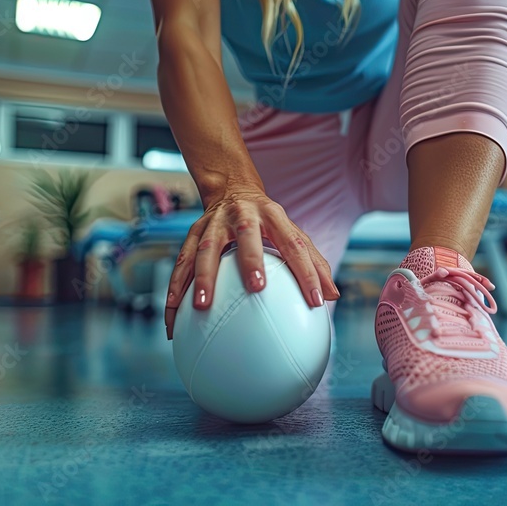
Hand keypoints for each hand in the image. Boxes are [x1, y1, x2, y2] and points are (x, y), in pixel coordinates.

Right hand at [164, 188, 338, 339]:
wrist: (231, 189)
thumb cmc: (269, 222)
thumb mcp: (293, 233)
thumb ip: (314, 262)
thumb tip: (333, 296)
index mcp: (274, 215)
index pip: (296, 243)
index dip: (308, 271)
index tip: (317, 300)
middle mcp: (243, 215)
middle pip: (247, 234)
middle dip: (251, 260)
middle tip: (256, 288)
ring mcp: (214, 222)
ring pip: (205, 248)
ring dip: (201, 277)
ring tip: (200, 307)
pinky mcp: (193, 233)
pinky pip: (181, 262)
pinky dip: (175, 288)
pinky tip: (172, 317)